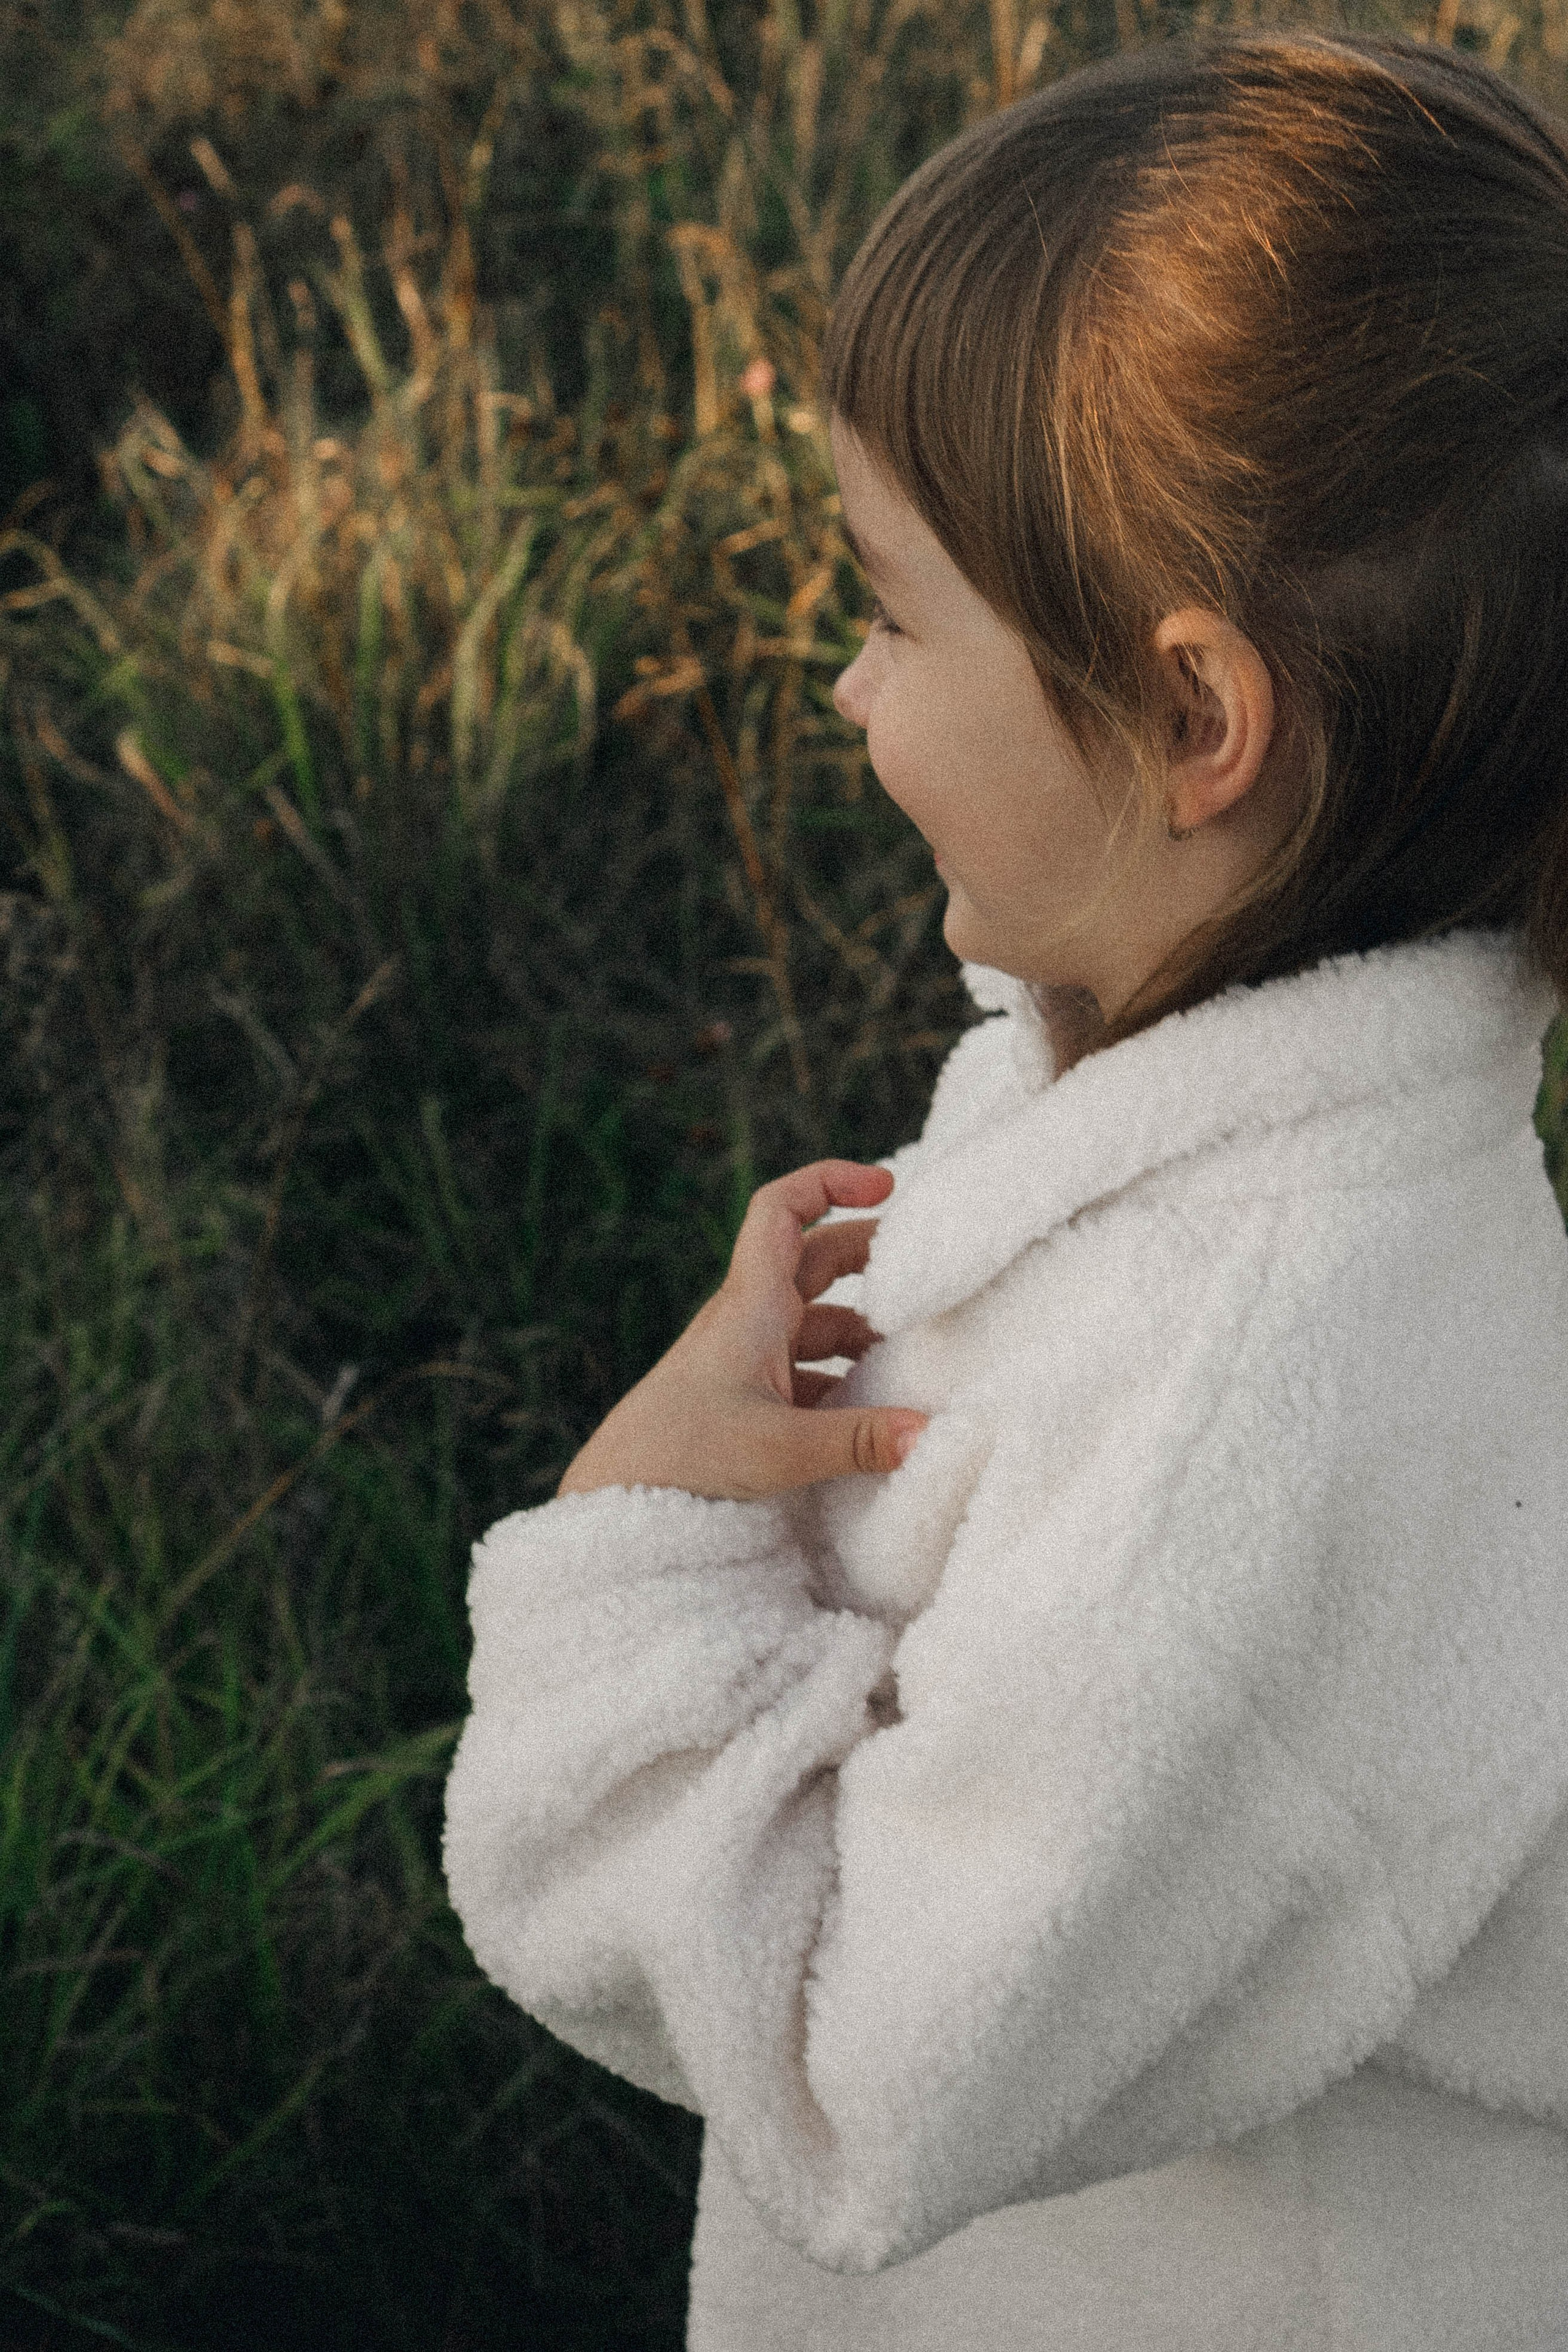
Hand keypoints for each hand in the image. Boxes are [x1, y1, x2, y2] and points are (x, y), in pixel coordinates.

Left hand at [556, 1160, 927, 1500]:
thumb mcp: (779, 1450)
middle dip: (870, 1260)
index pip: (781, 1210)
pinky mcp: (744, 1402)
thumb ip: (858, 1441)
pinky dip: (842, 1382)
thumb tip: (931, 1433)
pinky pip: (805, 1374)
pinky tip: (871, 1417)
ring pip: (815, 1324)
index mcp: (750, 1307)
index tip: (887, 1187)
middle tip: (926, 1278)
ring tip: (914, 1361)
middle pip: (814, 1263)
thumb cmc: (681, 1460)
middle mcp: (747, 1323)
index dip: (830, 1182)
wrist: (612, 1502)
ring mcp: (745, 1363)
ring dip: (862, 1333)